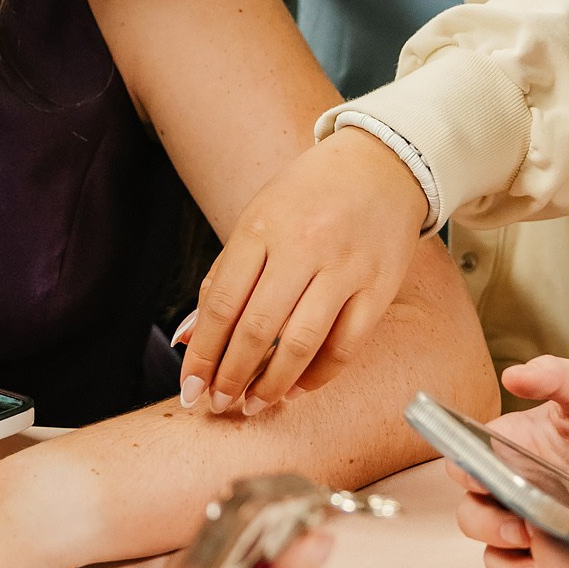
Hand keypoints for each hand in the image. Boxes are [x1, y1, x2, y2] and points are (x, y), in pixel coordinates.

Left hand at [179, 129, 428, 414]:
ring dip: (272, 384)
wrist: (381, 164)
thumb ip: (224, 278)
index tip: (189, 385)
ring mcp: (344, 267)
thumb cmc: (309, 195)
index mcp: (261, 227)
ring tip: (254, 403)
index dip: (202, 353)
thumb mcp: (257, 220)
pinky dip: (318, 376)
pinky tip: (298, 386)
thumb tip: (187, 338)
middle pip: (257, 328)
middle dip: (231, 376)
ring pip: (301, 343)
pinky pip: (345, 346)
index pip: (222, 303)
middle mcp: (302, 246)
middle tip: (218, 403)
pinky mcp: (378, 287)